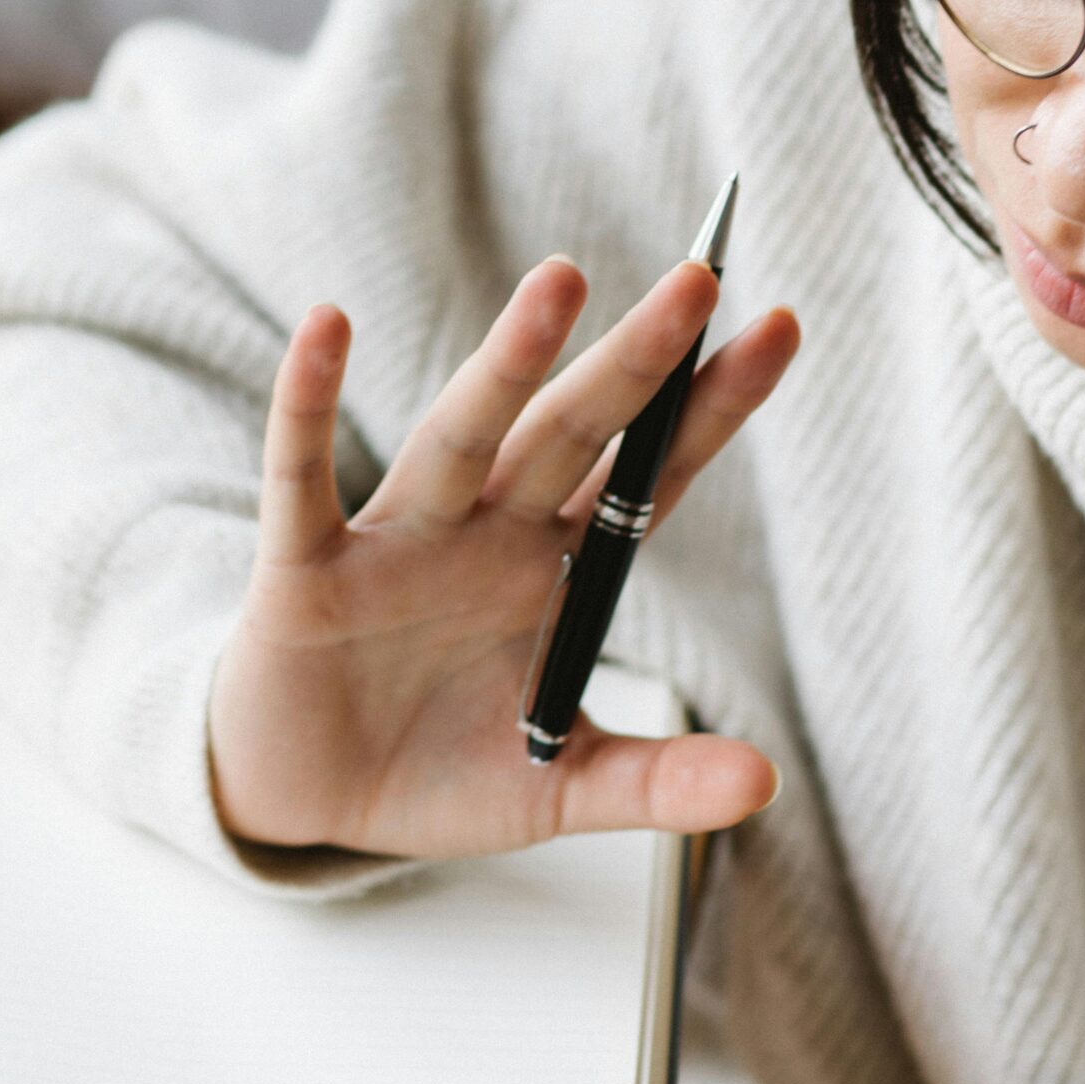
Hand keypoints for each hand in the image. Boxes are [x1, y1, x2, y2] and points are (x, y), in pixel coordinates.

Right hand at [208, 258, 797, 860]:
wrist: (308, 804)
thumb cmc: (440, 770)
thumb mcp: (559, 786)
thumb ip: (655, 783)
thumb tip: (764, 786)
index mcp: (554, 567)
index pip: (650, 473)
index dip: (712, 406)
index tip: (781, 326)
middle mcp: (488, 530)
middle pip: (573, 430)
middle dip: (636, 360)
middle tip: (699, 279)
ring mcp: (401, 538)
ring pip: (464, 433)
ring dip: (510, 361)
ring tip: (562, 282)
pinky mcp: (306, 568)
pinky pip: (303, 475)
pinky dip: (307, 403)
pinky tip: (326, 327)